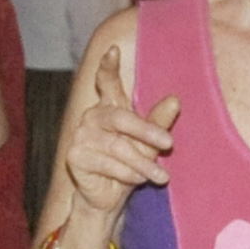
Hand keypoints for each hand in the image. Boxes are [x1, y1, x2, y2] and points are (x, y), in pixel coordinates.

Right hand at [64, 43, 178, 216]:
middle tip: (169, 144)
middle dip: (146, 131)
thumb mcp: (149, 144)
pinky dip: (127, 174)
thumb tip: (175, 100)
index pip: (107, 81)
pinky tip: (136, 180)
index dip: (108, 66)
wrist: (108, 198)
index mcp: (109, 106)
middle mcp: (92, 116)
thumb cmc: (129, 165)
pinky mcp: (74, 156)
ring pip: (118, 146)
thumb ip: (158, 122)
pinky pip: (107, 164)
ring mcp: (80, 135)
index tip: (114, 50)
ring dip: (142, 163)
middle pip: (120, 118)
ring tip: (161, 176)